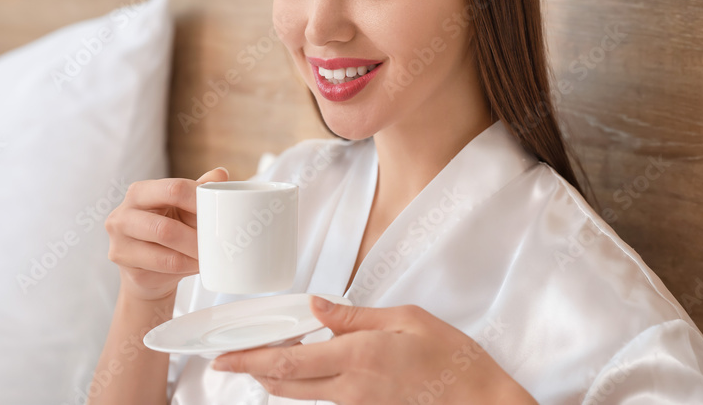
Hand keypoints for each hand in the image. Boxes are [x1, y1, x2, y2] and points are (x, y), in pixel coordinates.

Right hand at [104, 166, 228, 301]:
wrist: (149, 268)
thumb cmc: (168, 228)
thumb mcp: (184, 208)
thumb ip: (200, 190)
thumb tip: (220, 174)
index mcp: (140, 192)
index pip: (174, 190)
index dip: (199, 201)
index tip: (219, 212)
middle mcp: (123, 214)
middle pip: (164, 227)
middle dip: (196, 238)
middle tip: (218, 244)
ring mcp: (119, 242)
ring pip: (165, 252)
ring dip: (193, 255)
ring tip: (210, 255)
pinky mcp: (125, 265)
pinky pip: (163, 267)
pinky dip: (187, 267)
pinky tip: (197, 265)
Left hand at [211, 297, 536, 403]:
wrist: (481, 403)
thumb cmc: (452, 358)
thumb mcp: (406, 319)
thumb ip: (355, 316)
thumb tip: (316, 307)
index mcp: (357, 358)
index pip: (287, 364)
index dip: (249, 362)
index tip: (221, 358)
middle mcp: (350, 388)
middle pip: (285, 385)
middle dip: (251, 372)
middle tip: (226, 360)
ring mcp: (358, 404)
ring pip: (302, 394)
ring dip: (275, 378)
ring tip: (258, 358)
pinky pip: (325, 397)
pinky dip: (304, 382)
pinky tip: (304, 365)